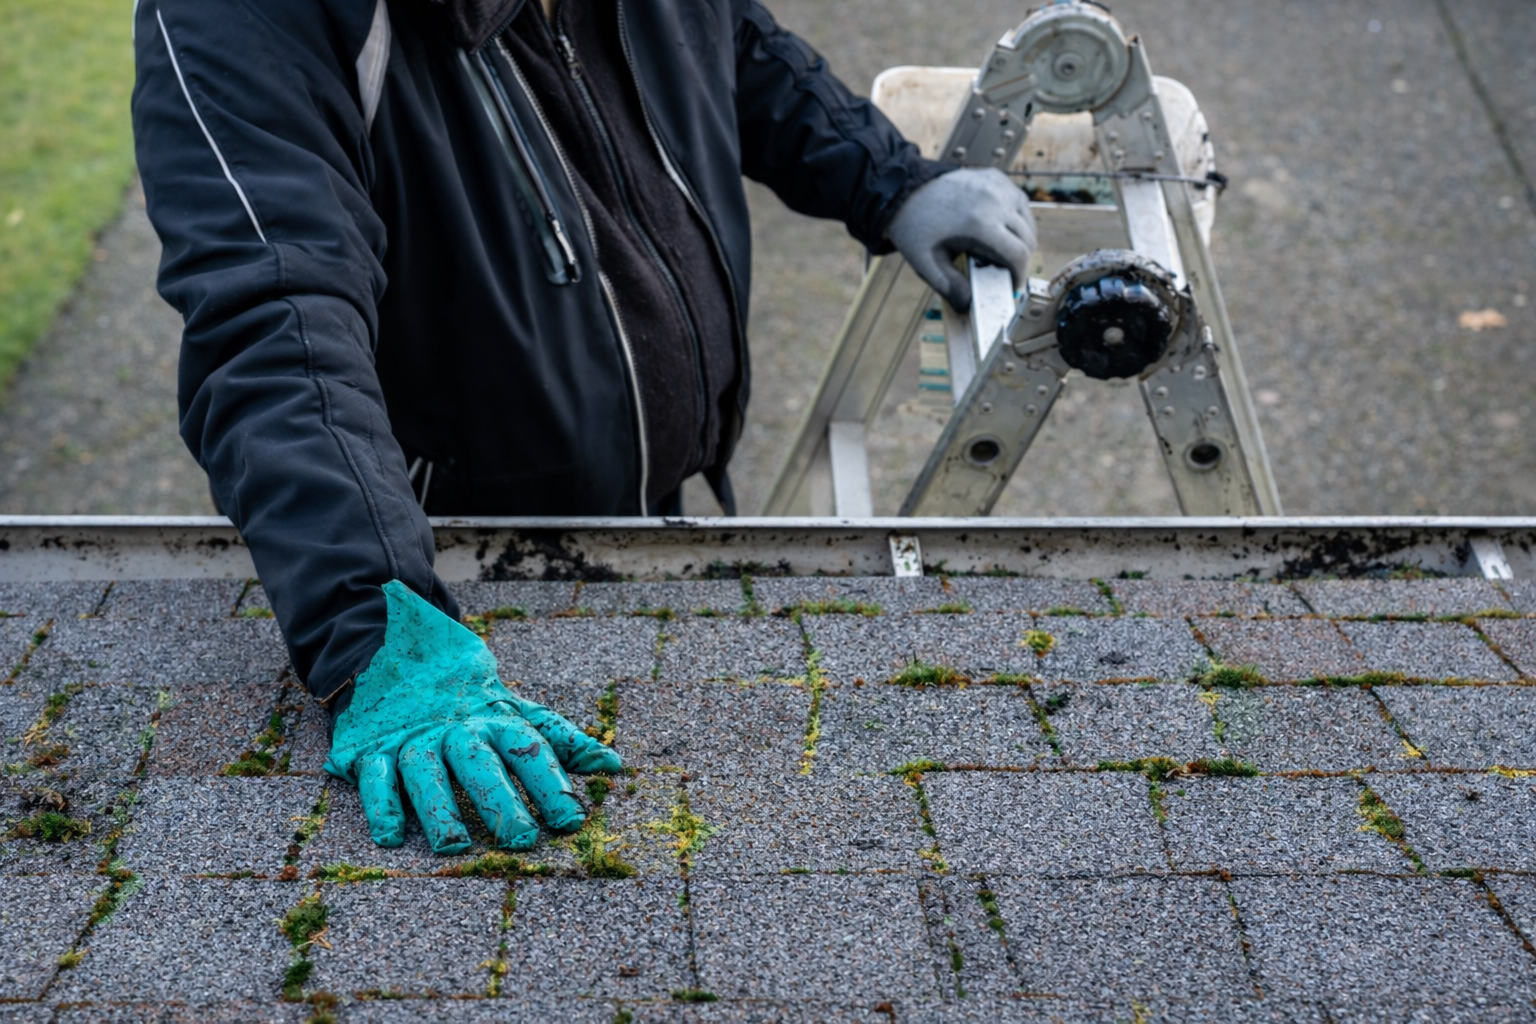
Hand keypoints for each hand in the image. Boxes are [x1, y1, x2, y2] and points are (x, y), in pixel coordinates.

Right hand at [324, 580, 621, 853]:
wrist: (395, 651)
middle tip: (523, 839)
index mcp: (495, 719)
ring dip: (440, 810)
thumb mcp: (513, 711)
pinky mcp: (372, 748)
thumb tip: (615, 765)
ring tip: (456, 846)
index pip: (529, 750)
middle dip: (502, 801)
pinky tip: (391, 836)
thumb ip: (559, 739)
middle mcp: (455, 729)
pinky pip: (375, 777)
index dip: (552, 783)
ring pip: (427, 774)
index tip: (572, 820)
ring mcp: (412, 739)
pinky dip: (381, 804)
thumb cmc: (467, 699)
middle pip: (481, 765)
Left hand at [886, 168, 1035, 312]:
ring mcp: (996, 185)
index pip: (1019, 255)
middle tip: (1004, 271)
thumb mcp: (927, 263)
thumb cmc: (915, 227)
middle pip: (1028, 239)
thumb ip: (950, 287)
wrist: (904, 191)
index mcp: (979, 223)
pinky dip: (1016, 217)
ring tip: (1002, 251)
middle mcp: (994, 201)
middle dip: (1020, 259)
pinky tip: (1000, 228)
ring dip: (1021, 238)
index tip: (1011, 284)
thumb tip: (970, 304)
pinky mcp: (995, 177)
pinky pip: (1018, 202)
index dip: (1019, 275)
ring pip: (1027, 220)